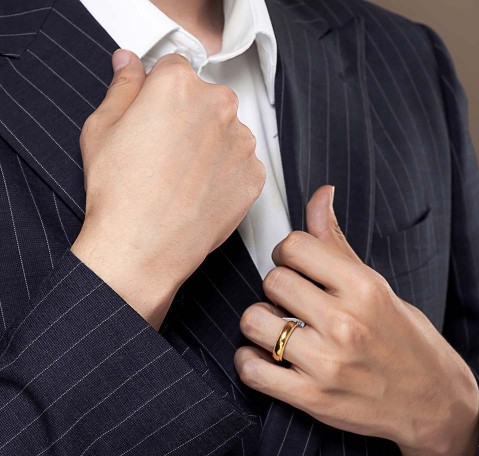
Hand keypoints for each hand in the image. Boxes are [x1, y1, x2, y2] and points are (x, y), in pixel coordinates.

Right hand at [72, 50, 264, 328]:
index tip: (154, 117)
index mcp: (179, 85)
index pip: (175, 70)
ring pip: (226, 133)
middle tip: (165, 152)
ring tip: (184, 177)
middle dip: (188, 118)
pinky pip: (242, 165)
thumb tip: (128, 63)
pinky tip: (202, 192)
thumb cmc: (119, 192)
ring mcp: (242, 143)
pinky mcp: (254, 177)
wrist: (143, 248)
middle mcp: (218, 106)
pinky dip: (226, 174)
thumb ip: (122, 87)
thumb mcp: (102, 128)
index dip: (160, 95)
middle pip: (205, 100)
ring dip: (211, 145)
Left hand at [235, 185, 478, 455]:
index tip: (294, 265)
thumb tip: (320, 195)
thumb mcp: (377, 286)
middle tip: (290, 300)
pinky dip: (250, 360)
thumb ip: (337, 244)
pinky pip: (251, 368)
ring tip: (279, 328)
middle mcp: (345, 323)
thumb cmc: (405, 339)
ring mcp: (326, 363)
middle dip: (276, 287)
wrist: (433, 401)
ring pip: (253, 321)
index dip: (287, 253)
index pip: (295, 246)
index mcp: (363, 287)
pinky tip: (267, 357)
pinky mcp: (311, 397)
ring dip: (259, 322)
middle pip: (272, 280)